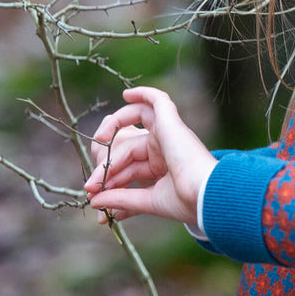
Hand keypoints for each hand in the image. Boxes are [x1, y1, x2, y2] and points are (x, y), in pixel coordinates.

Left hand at [84, 86, 213, 225]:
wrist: (202, 195)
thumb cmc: (184, 200)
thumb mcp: (146, 201)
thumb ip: (122, 198)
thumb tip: (96, 201)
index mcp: (163, 168)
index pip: (130, 169)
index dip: (111, 182)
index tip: (96, 200)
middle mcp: (165, 149)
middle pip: (127, 148)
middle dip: (106, 167)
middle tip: (91, 187)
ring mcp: (168, 134)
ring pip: (135, 124)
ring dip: (113, 128)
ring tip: (98, 142)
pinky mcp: (170, 121)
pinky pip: (157, 100)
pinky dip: (143, 93)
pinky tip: (127, 95)